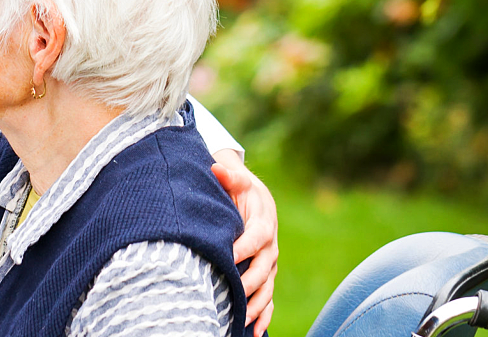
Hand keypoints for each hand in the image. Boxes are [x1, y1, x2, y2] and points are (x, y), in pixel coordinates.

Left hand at [213, 149, 276, 336]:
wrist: (257, 201)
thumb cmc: (241, 192)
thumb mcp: (237, 180)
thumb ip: (230, 175)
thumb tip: (217, 167)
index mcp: (263, 224)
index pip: (255, 238)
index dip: (243, 248)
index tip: (228, 257)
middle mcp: (270, 248)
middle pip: (263, 269)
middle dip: (249, 283)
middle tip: (233, 294)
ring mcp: (269, 265)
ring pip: (266, 288)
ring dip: (255, 305)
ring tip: (242, 319)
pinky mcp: (266, 277)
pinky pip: (268, 299)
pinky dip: (264, 316)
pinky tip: (255, 332)